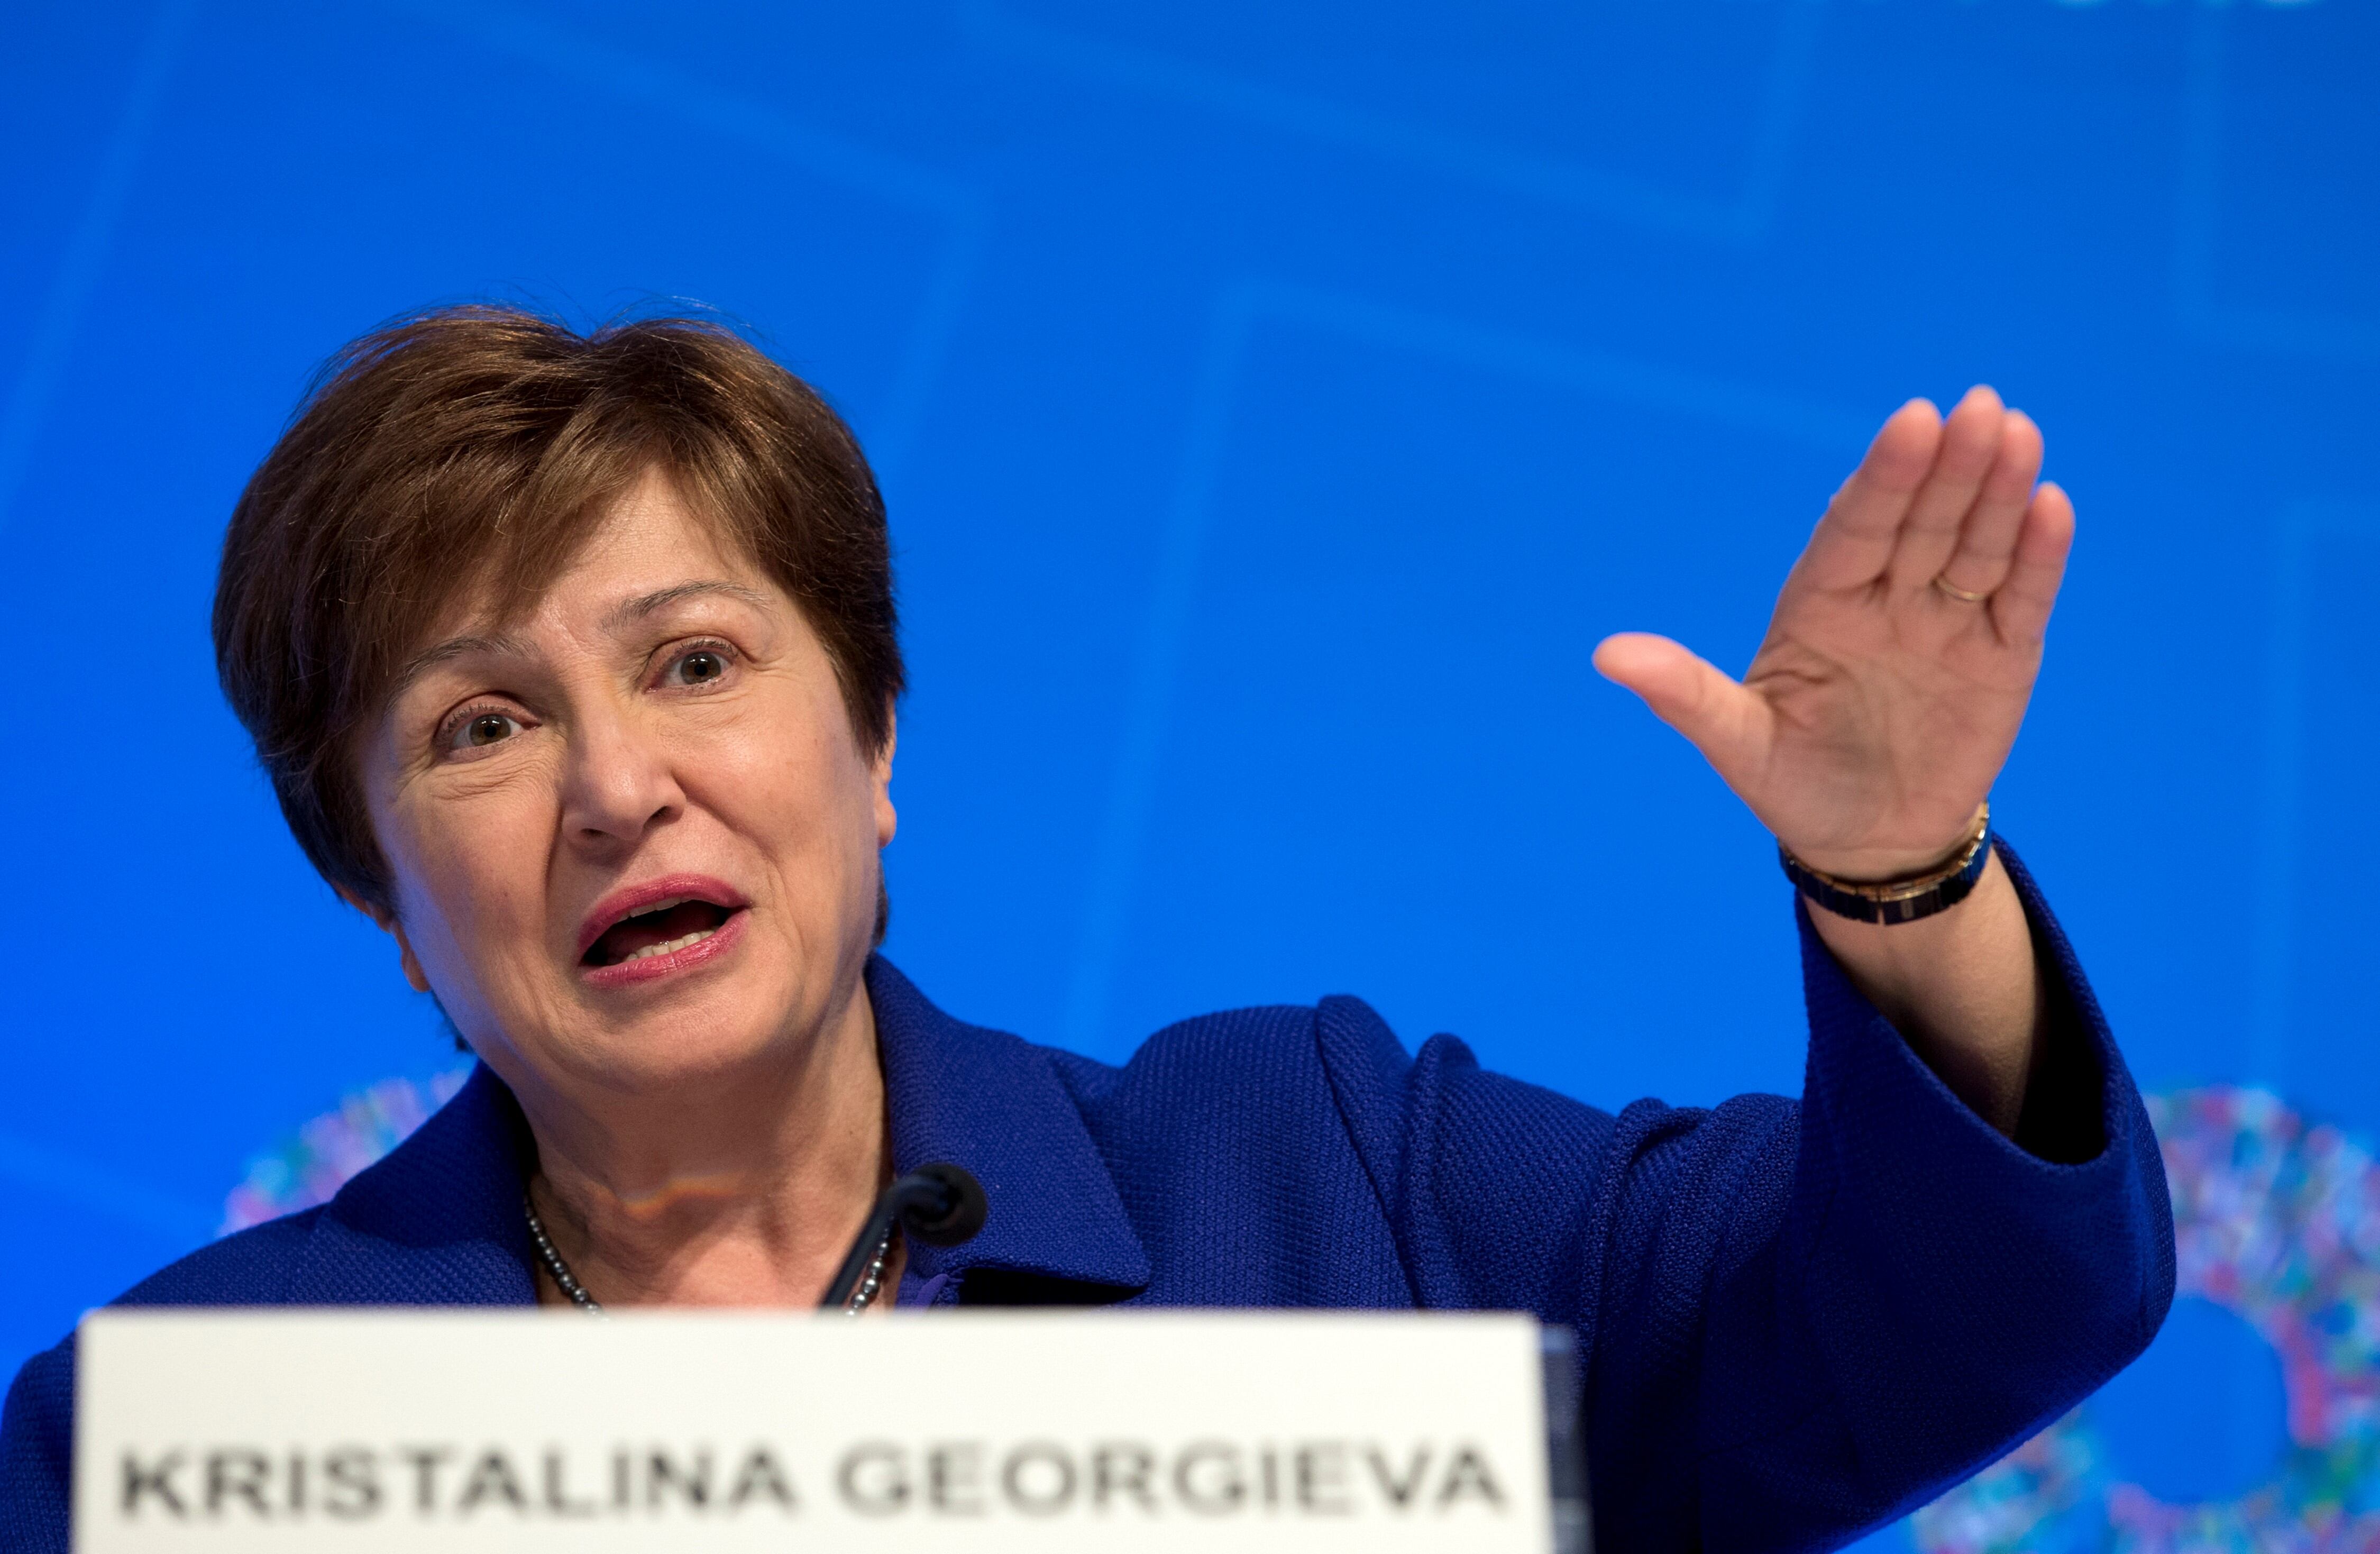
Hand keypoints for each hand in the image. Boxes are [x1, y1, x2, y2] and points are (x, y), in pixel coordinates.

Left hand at [1593, 387, 2072, 879]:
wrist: (1866, 843)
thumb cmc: (1792, 783)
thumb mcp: (1736, 743)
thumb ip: (1683, 694)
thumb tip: (1605, 655)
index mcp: (1820, 604)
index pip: (1854, 529)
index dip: (1883, 478)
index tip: (1911, 421)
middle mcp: (1886, 599)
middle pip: (1920, 521)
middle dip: (1949, 466)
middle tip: (1977, 406)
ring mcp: (1946, 623)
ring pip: (1975, 545)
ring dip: (1999, 492)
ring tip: (2017, 434)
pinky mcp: (2001, 657)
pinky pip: (2020, 598)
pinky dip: (2038, 556)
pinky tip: (2050, 505)